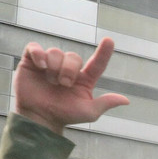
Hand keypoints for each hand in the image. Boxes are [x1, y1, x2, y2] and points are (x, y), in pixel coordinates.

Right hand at [13, 38, 129, 133]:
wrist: (40, 118)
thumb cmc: (64, 115)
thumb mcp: (88, 112)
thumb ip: (105, 103)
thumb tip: (126, 100)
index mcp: (84, 79)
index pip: (97, 63)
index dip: (104, 52)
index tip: (110, 41)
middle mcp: (68, 69)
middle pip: (74, 56)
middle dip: (69, 70)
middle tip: (64, 84)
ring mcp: (50, 64)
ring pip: (56, 52)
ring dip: (54, 67)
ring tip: (51, 82)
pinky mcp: (32, 62)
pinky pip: (35, 48)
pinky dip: (38, 54)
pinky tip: (40, 65)